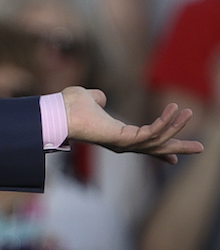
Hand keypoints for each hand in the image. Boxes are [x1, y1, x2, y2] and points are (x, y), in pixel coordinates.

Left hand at [63, 86, 202, 162]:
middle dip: (179, 147)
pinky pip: (152, 132)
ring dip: (176, 126)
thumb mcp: (88, 98)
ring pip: (159, 140)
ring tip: (189, 112)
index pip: (144, 144)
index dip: (160, 151)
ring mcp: (124, 143)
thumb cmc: (68, 106)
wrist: (56, 112)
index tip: (174, 159)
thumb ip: (98, 99)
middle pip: (157, 148)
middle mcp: (123, 143)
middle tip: (201, 147)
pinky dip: (165, 121)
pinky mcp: (124, 139)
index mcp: (118, 135)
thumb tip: (101, 98)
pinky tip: (173, 110)